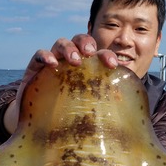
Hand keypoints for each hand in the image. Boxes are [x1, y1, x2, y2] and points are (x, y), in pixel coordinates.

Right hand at [3, 34, 117, 133]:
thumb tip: (130, 116)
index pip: (98, 55)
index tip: (113, 65)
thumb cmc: (67, 115)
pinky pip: (39, 54)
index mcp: (86, 68)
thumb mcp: (87, 110)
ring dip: (69, 49)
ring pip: (61, 43)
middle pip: (79, 41)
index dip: (106, 55)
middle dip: (86, 44)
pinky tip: (51, 63)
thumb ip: (105, 107)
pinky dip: (45, 55)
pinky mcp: (35, 68)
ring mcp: (53, 62)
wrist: (38, 124)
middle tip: (90, 54)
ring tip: (74, 61)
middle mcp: (70, 61)